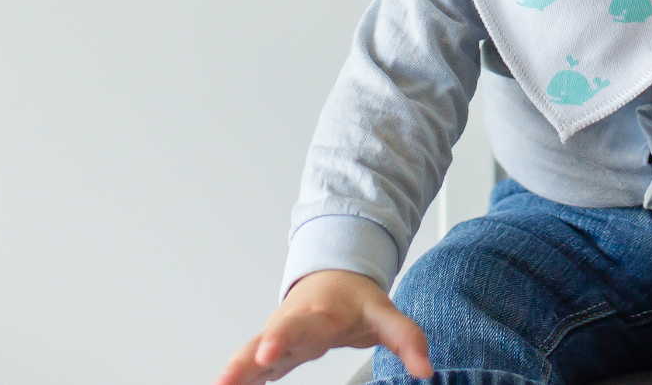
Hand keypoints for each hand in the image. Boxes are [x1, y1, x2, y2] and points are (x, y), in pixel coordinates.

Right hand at [215, 269, 433, 384]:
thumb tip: (425, 370)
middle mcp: (291, 325)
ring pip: (249, 354)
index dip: (281, 337)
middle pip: (262, 342)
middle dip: (243, 361)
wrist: (334, 277)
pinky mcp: (272, 350)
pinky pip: (250, 365)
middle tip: (225, 380)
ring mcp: (278, 338)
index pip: (299, 326)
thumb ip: (407, 339)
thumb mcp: (386, 314)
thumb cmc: (354, 298)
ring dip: (234, 372)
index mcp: (318, 314)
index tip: (267, 351)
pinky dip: (239, 377)